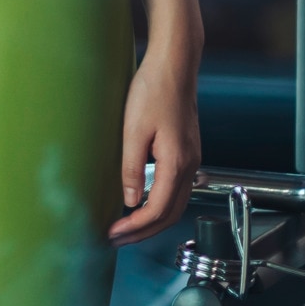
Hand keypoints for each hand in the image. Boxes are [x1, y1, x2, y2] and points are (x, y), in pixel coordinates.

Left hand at [110, 50, 200, 244]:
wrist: (174, 66)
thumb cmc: (153, 91)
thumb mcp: (133, 130)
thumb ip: (131, 168)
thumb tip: (129, 200)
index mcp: (177, 163)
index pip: (157, 210)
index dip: (135, 227)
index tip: (113, 234)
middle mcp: (190, 165)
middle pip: (170, 214)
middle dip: (143, 231)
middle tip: (115, 239)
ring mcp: (191, 159)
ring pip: (175, 203)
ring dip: (151, 220)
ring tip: (125, 227)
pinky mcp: (186, 152)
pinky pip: (175, 188)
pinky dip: (159, 203)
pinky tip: (140, 202)